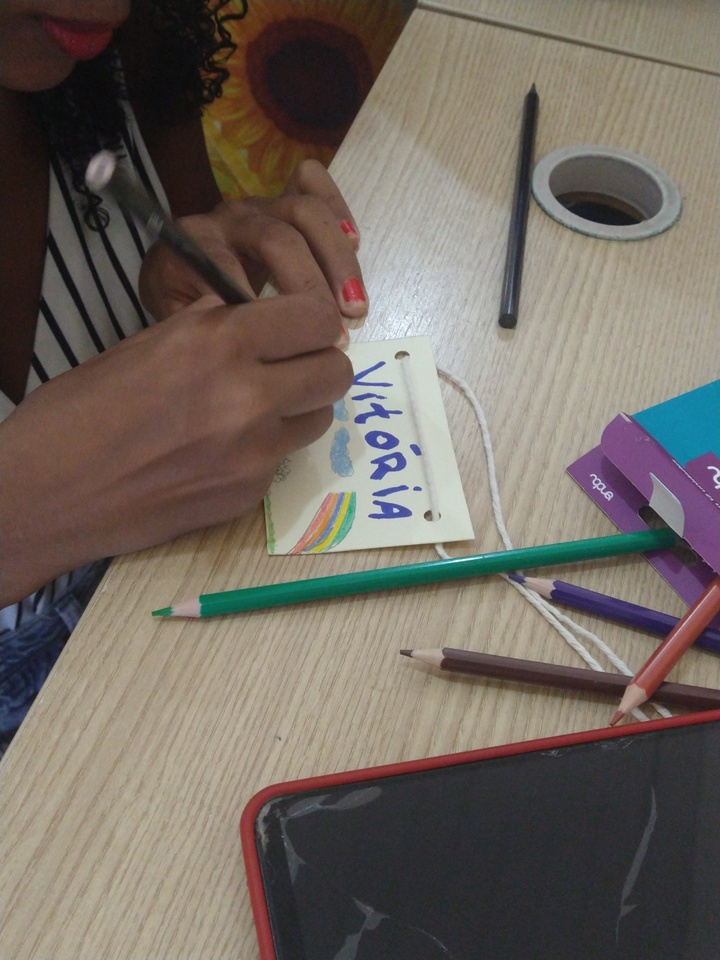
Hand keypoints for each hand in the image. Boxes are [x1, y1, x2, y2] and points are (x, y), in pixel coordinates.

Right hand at [0, 290, 351, 605]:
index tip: (297, 327)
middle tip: (287, 366)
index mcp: (218, 342)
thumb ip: (208, 329)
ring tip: (255, 408)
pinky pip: (282, 459)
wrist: (48, 493)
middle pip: (336, 372)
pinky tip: (220, 452)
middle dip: (318, 363)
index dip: (312, 321)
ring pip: (319, 419)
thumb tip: (248, 315)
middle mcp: (249, 396)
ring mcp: (254, 453)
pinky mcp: (248, 496)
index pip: (317, 318)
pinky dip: (265, 449)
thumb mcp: (145, 345)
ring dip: (298, 407)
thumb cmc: (78, 410)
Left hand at [139, 160, 367, 321]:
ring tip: (355, 304)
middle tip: (334, 331)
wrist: (179, 271)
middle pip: (280, 238)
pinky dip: (338, 209)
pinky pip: (312, 183)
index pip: (233, 270)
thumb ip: (202, 325)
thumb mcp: (181, 319)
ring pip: (306, 212)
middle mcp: (229, 217)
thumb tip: (241, 333)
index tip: (290, 347)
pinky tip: (355, 245)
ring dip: (337, 259)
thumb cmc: (185, 303)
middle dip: (312, 286)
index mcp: (198, 244)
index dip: (264, 310)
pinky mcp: (282, 196)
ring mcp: (259, 203)